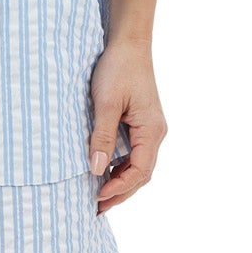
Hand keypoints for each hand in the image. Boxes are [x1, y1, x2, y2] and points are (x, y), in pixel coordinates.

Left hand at [87, 38, 166, 214]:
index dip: (119, 187)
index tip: (97, 196)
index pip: (140, 171)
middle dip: (120, 192)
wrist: (128, 44)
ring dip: (120, 182)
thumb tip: (97, 170)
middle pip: (141, 174)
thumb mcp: (106, 104)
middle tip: (96, 209)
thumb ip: (102, 137)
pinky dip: (120, 167)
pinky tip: (104, 172)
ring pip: (138, 165)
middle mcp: (156, 133)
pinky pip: (134, 153)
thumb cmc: (118, 69)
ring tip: (98, 197)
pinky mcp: (141, 123)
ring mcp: (150, 128)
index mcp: (152, 130)